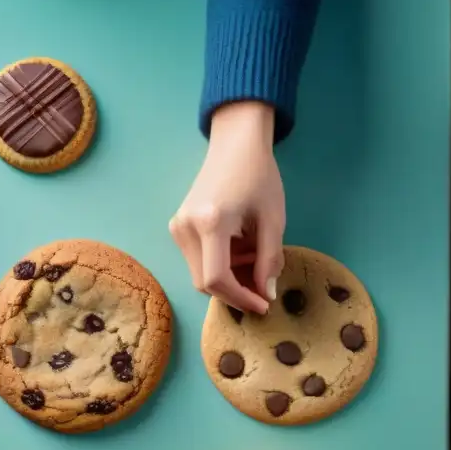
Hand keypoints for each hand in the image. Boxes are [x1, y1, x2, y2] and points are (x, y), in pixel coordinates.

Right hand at [170, 101, 285, 314]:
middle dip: (234, 292)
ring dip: (228, 278)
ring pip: (200, 274)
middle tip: (262, 288)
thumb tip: (266, 294)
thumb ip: (270, 260)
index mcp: (210, 222)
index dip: (240, 298)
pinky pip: (197, 260)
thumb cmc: (259, 176)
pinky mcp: (177, 226)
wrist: (235, 144)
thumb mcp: (272, 220)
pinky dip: (220, 264)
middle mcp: (186, 227)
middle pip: (204, 282)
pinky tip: (240, 249)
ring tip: (254, 259)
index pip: (217, 279)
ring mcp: (177, 227)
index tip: (263, 305)